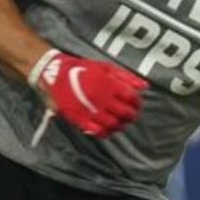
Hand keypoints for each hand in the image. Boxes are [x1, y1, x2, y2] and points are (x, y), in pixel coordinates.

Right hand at [30, 50, 147, 137]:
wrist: (54, 73)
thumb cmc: (82, 69)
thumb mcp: (105, 67)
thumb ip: (126, 76)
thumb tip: (144, 86)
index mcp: (109, 84)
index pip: (131, 98)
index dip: (137, 103)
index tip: (136, 104)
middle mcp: (101, 98)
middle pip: (125, 113)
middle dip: (131, 116)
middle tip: (130, 116)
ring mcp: (90, 109)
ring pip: (113, 125)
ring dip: (120, 126)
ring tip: (119, 124)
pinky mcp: (79, 118)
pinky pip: (97, 131)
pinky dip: (105, 133)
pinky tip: (106, 129)